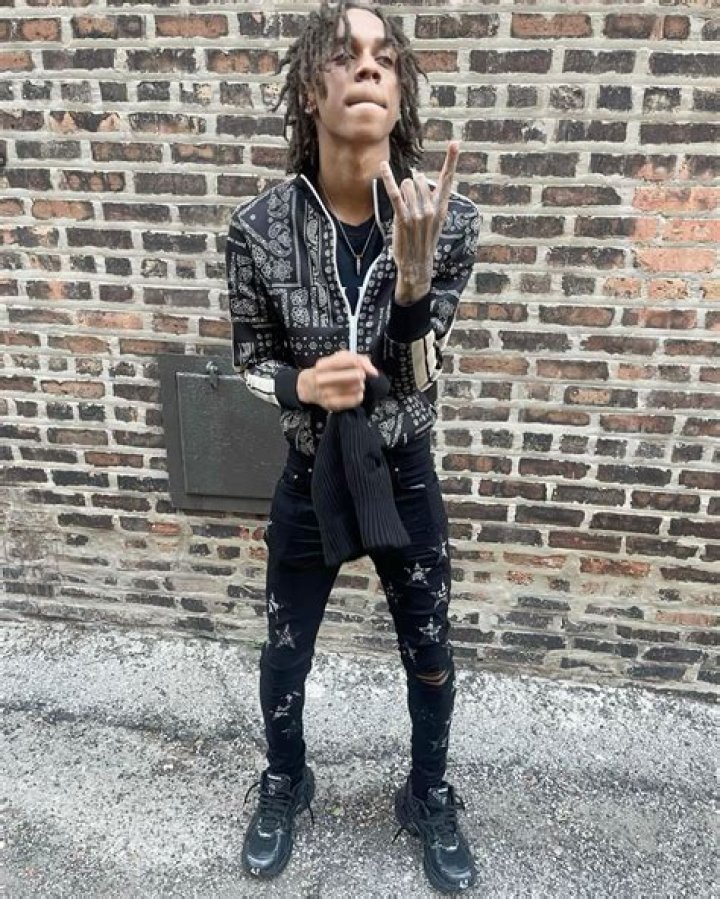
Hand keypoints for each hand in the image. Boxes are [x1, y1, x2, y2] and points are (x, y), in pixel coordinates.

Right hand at [297, 351, 377, 411]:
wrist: (309, 387)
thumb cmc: (328, 370)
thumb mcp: (339, 358)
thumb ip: (359, 359)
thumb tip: (373, 372)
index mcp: (323, 365)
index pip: (351, 360)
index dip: (361, 364)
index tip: (363, 367)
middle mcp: (322, 379)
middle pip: (357, 375)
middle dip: (361, 375)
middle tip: (358, 376)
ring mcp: (326, 393)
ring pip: (358, 387)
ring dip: (360, 385)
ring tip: (354, 384)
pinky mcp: (332, 405)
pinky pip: (356, 399)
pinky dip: (359, 395)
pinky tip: (354, 393)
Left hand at [380, 141, 459, 305]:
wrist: (417, 264)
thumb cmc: (423, 242)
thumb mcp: (434, 222)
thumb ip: (431, 200)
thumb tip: (420, 179)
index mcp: (442, 208)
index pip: (448, 180)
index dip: (452, 160)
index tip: (455, 142)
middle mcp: (432, 208)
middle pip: (419, 179)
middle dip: (412, 185)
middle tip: (409, 203)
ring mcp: (418, 213)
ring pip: (407, 185)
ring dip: (401, 191)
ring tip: (403, 208)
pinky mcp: (403, 218)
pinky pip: (395, 193)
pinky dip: (388, 178)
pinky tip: (382, 166)